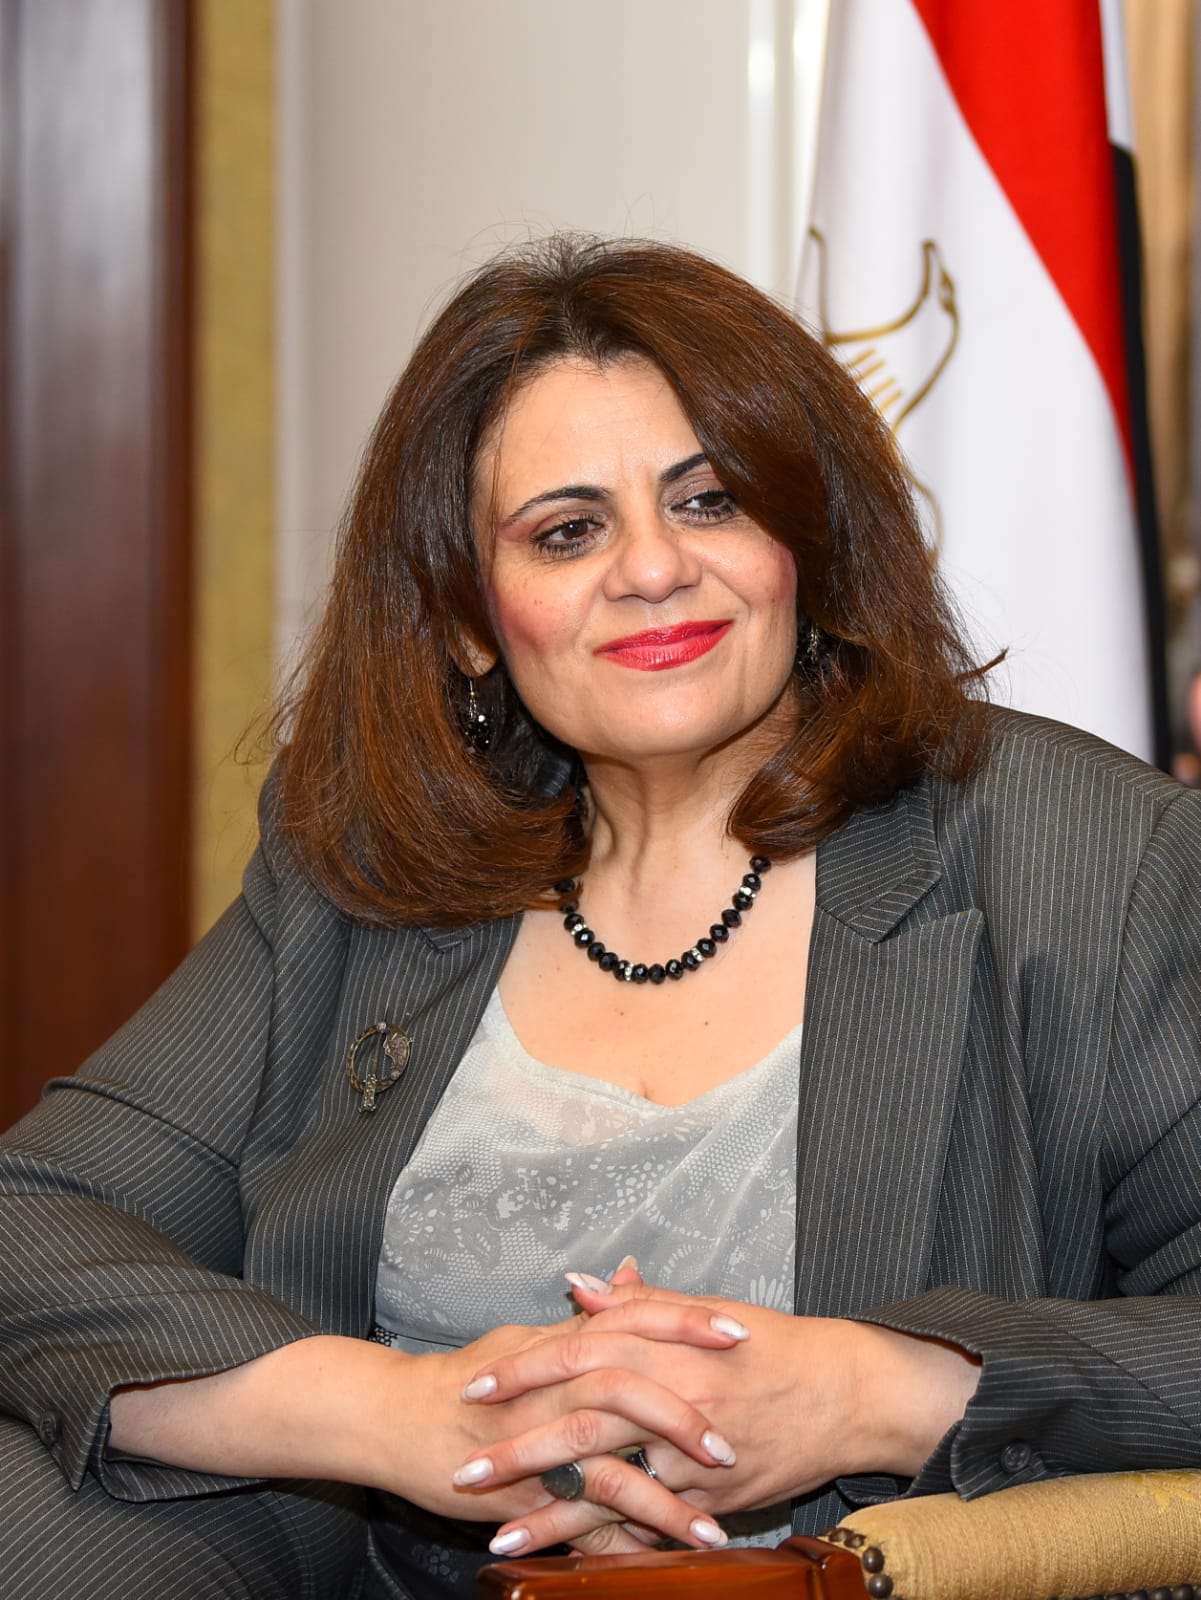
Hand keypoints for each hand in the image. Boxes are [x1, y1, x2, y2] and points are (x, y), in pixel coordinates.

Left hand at [458, 1280, 979, 1553]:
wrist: (844, 1394)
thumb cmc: (772, 1346)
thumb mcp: (705, 1311)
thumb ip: (640, 1304)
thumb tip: (582, 1286)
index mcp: (665, 1349)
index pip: (577, 1355)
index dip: (524, 1371)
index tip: (476, 1386)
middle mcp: (673, 1404)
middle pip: (582, 1429)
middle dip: (518, 1453)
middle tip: (463, 1470)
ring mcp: (693, 1460)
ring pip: (610, 1492)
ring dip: (551, 1516)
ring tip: (497, 1535)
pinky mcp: (714, 1500)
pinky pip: (653, 1527)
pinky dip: (609, 1545)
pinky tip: (570, 1561)